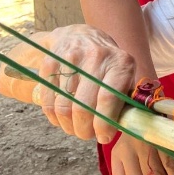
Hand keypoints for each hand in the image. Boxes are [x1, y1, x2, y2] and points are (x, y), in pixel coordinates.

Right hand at [36, 25, 135, 142]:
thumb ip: (125, 101)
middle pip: (83, 107)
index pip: (109, 98)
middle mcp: (96, 57)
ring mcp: (70, 58)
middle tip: (87, 134)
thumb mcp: (124, 77)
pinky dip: (54, 117)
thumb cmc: (107, 66)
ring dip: (68, 126)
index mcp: (120, 62)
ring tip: (75, 128)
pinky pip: (48, 101)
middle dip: (84, 130)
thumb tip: (120, 129)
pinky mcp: (50, 63)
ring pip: (63, 107)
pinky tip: (62, 118)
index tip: (103, 137)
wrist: (81, 37)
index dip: (104, 124)